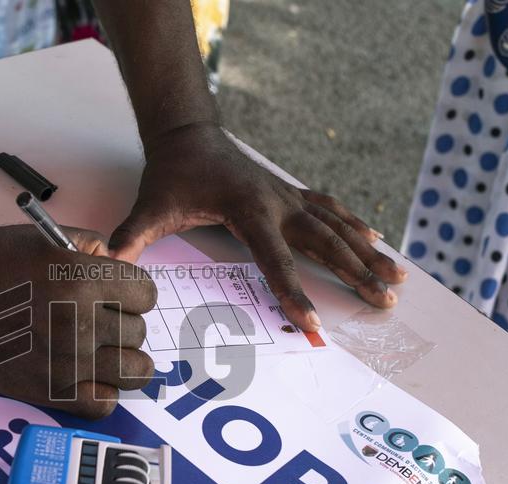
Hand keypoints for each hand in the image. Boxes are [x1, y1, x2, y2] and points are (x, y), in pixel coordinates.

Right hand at [0, 225, 155, 419]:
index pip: (146, 294)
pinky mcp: (50, 394)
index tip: (115, 293)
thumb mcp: (43, 237)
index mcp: (83, 279)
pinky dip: (102, 392)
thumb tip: (119, 266)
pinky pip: (105, 403)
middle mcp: (81, 324)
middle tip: (97, 319)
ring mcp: (68, 363)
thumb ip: (91, 247)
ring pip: (134, 370)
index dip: (132, 291)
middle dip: (123, 322)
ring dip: (122, 359)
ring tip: (101, 351)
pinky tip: (87, 377)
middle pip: (138, 331)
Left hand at [108, 123, 406, 330]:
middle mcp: (278, 203)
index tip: (316, 324)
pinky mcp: (290, 194)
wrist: (189, 134)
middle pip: (324, 244)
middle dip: (356, 274)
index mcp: (248, 210)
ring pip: (337, 227)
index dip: (294, 293)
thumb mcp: (151, 206)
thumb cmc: (172, 174)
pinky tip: (377, 241)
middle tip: (386, 302)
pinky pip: (330, 211)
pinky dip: (355, 226)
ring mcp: (289, 197)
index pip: (275, 260)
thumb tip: (108, 260)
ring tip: (398, 278)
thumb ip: (132, 236)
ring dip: (368, 253)